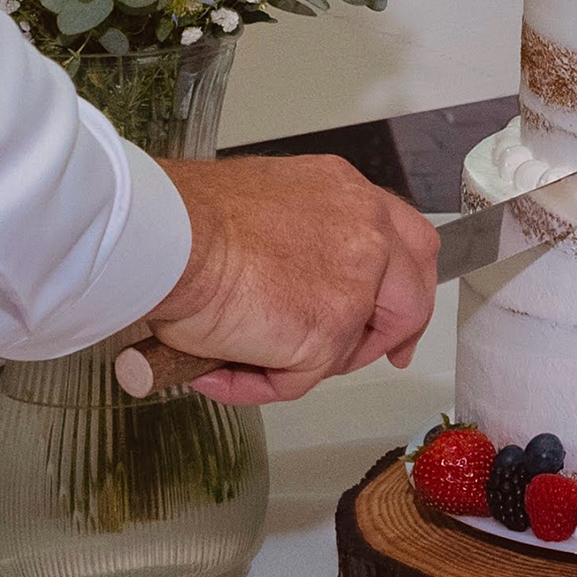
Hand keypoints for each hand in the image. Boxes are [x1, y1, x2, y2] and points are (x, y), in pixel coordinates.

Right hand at [136, 153, 438, 406]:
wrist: (166, 234)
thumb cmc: (187, 219)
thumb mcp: (266, 205)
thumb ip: (299, 239)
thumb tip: (293, 283)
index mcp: (347, 194)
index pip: (406, 242)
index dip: (405, 286)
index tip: (393, 319)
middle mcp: (365, 231)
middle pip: (411, 294)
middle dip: (387, 336)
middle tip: (356, 359)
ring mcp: (354, 282)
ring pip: (347, 347)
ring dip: (297, 362)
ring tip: (236, 352)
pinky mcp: (330, 328)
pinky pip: (299, 378)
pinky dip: (256, 382)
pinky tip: (218, 367)